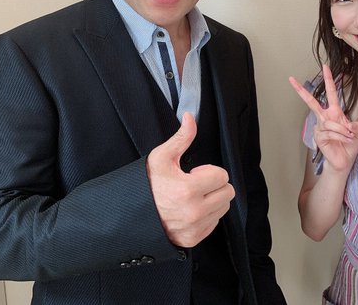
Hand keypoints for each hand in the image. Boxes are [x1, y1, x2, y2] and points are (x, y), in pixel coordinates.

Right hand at [146, 112, 234, 246]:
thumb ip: (181, 137)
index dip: (209, 171)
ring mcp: (194, 228)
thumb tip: (190, 117)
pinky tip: (189, 209)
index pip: (223, 176)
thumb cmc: (145, 184)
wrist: (129, 213)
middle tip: (194, 184)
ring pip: (223, 208)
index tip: (194, 173)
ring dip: (212, 200)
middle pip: (227, 193)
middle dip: (214, 185)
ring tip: (191, 197)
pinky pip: (214, 223)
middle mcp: (194, 212)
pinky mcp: (193, 239)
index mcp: (188, 190)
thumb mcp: (161, 157)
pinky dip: (207, 215)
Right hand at [289, 64, 357, 172]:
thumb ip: (356, 125)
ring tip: (349, 136)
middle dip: (301, 91)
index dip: (328, 80)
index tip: (325, 67)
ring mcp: (320, 127)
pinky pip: (330, 132)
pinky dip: (340, 136)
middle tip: (291, 79)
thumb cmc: (350, 144)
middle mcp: (325, 117)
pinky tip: (344, 140)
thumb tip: (348, 124)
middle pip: (311, 102)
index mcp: (335, 112)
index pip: (330, 93)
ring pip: (331, 123)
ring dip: (343, 130)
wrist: (345, 160)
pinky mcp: (318, 137)